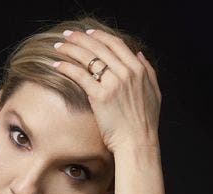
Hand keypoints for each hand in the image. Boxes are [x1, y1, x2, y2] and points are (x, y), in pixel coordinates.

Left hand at [51, 28, 162, 153]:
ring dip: (71, 48)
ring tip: (59, 45)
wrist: (138, 142)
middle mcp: (126, 73)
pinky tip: (57, 64)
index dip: (100, 35)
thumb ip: (149, 71)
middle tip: (67, 34)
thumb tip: (138, 54)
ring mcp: (113, 84)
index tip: (88, 32)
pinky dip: (67, 67)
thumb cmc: (145, 122)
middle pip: (99, 47)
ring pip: (88, 58)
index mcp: (138, 70)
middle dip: (80, 38)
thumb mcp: (155, 93)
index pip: (116, 44)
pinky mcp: (100, 96)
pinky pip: (80, 75)